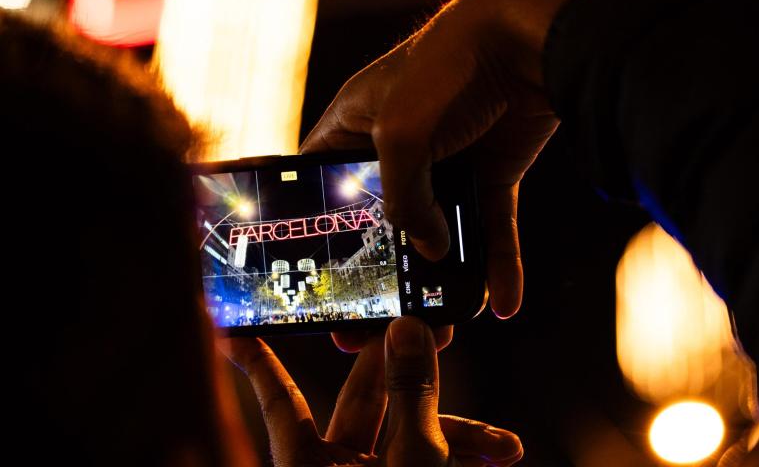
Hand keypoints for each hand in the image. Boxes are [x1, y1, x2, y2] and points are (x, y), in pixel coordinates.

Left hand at [221, 317, 522, 466]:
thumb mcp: (415, 464)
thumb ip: (412, 397)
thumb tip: (404, 330)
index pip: (279, 400)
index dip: (258, 362)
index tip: (229, 330)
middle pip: (364, 403)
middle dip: (412, 372)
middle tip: (441, 332)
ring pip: (407, 435)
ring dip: (460, 433)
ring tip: (505, 447)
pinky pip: (422, 463)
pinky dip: (457, 458)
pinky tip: (498, 458)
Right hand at [301, 0, 594, 318]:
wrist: (527, 38)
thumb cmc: (448, 68)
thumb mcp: (402, 136)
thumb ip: (403, 199)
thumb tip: (430, 250)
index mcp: (355, 123)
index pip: (321, 179)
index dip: (315, 224)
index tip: (314, 274)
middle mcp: (398, 144)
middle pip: (383, 219)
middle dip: (382, 272)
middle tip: (372, 325)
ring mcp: (448, 159)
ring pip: (441, 230)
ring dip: (445, 279)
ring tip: (441, 329)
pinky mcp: (493, 169)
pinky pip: (492, 226)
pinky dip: (499, 263)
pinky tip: (504, 304)